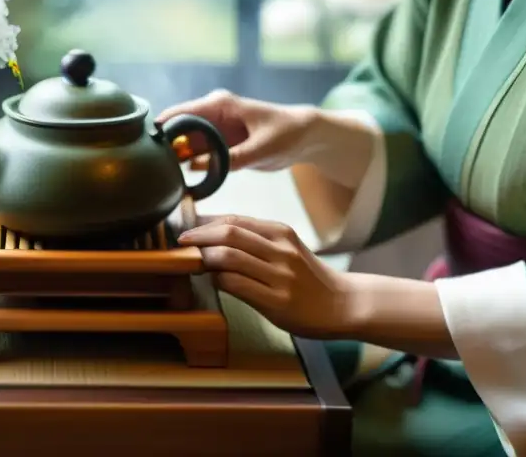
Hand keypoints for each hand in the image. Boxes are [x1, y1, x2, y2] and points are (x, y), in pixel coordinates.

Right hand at [157, 89, 316, 171]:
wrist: (305, 138)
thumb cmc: (287, 133)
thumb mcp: (262, 148)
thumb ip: (232, 158)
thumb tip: (198, 167)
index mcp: (219, 105)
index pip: (180, 113)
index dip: (161, 126)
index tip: (145, 145)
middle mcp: (211, 116)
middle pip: (177, 130)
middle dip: (164, 147)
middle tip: (152, 169)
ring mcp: (214, 132)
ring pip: (184, 145)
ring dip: (175, 160)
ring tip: (162, 178)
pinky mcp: (219, 147)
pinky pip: (197, 156)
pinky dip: (189, 167)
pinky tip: (180, 182)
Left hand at [178, 214, 354, 338]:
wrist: (343, 305)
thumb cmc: (309, 278)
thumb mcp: (288, 248)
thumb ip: (257, 240)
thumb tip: (214, 233)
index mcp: (281, 233)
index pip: (235, 220)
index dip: (206, 223)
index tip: (189, 229)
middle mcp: (281, 250)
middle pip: (229, 233)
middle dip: (199, 236)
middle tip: (182, 242)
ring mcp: (279, 276)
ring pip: (229, 258)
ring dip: (204, 259)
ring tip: (194, 263)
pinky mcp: (277, 301)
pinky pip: (236, 285)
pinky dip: (218, 280)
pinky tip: (213, 282)